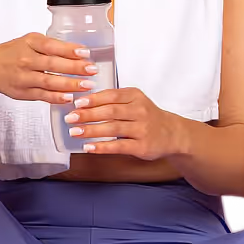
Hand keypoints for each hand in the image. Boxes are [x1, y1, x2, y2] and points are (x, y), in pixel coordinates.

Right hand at [0, 32, 98, 104]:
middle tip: (91, 70)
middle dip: (74, 68)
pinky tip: (69, 98)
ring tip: (86, 85)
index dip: (69, 50)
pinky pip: (42, 96)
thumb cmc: (13, 52)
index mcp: (30, 43)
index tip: (85, 52)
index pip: (51, 46)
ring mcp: (24, 77)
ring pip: (49, 82)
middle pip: (52, 64)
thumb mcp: (31, 41)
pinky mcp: (23, 92)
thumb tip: (78, 51)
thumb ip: (52, 45)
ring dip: (69, 84)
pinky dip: (56, 98)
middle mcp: (26, 60)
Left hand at [62, 87, 186, 160]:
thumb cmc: (148, 117)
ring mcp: (142, 129)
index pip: (111, 95)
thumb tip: (83, 103)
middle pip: (110, 111)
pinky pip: (119, 146)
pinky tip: (89, 147)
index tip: (76, 102)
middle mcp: (140, 111)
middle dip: (87, 115)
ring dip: (91, 130)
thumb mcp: (135, 101)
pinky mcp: (142, 146)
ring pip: (112, 128)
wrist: (173, 134)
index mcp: (135, 96)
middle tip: (70, 118)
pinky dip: (102, 147)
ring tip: (74, 132)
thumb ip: (114, 100)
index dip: (92, 99)